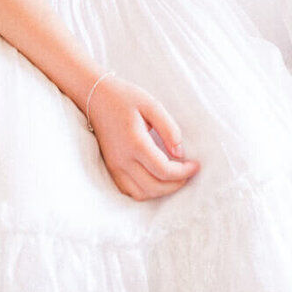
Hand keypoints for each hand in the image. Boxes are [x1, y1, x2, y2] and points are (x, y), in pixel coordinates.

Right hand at [87, 75, 200, 200]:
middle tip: (188, 172)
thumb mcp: (151, 105)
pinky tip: (156, 178)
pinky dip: (146, 191)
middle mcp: (122, 159)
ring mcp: (114, 166)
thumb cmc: (125, 98)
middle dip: (176, 184)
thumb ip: (168, 128)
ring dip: (161, 191)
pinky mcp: (111, 168)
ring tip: (175, 177)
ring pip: (141, 194)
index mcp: (135, 143)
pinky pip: (129, 191)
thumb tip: (180, 153)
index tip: (196, 165)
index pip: (163, 170)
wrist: (96, 97)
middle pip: (154, 187)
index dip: (184, 172)